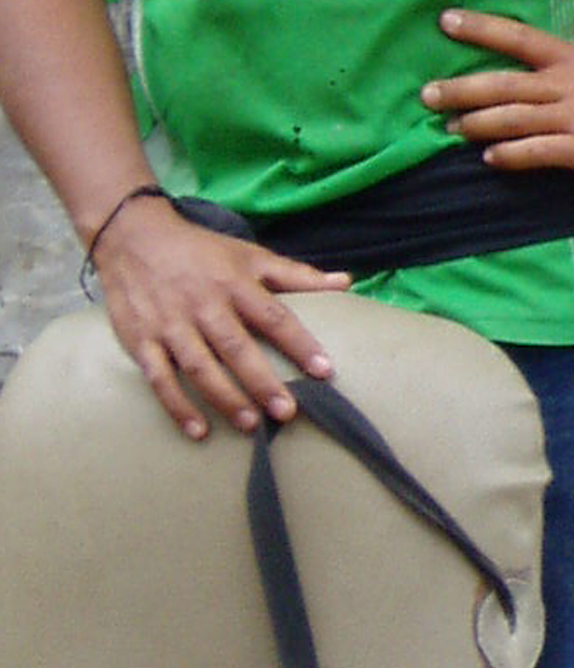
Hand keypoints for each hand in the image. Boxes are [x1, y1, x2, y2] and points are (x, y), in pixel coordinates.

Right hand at [89, 192, 350, 441]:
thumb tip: (346, 282)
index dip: (300, 343)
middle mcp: (204, 305)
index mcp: (234, 283)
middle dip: (262, 381)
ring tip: (251, 424)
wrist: (133, 237)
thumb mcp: (250, 255)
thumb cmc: (202, 252)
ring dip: (225, 398)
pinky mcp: (141, 340)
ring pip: (199, 367)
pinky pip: (159, 378)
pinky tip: (198, 430)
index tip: (324, 370)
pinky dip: (176, 406)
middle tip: (287, 412)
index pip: (274, 316)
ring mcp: (170, 325)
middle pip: (236, 347)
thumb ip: (297, 274)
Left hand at [421, 8, 573, 178]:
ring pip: (513, 117)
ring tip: (449, 128)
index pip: (518, 37)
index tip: (445, 21)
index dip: (480, 28)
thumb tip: (548, 57)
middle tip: (426, 94)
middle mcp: (569, 82)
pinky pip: (538, 151)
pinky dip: (511, 155)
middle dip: (460, 88)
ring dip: (476, 122)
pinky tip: (490, 159)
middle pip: (503, 82)